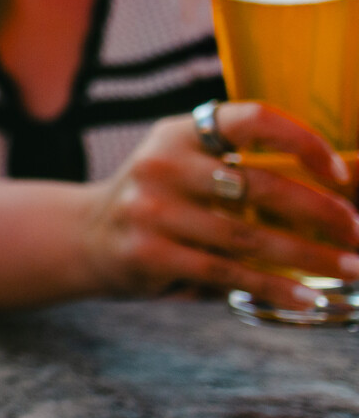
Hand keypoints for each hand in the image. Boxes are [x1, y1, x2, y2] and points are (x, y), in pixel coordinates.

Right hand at [80, 102, 358, 304]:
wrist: (85, 236)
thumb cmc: (159, 202)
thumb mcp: (186, 167)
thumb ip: (242, 171)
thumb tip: (336, 192)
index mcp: (178, 133)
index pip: (250, 120)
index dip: (301, 140)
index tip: (338, 172)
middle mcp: (163, 165)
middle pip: (260, 186)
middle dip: (321, 213)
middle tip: (357, 233)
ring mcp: (153, 211)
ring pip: (250, 238)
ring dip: (310, 257)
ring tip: (349, 268)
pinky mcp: (152, 254)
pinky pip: (228, 273)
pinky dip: (275, 288)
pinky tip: (305, 297)